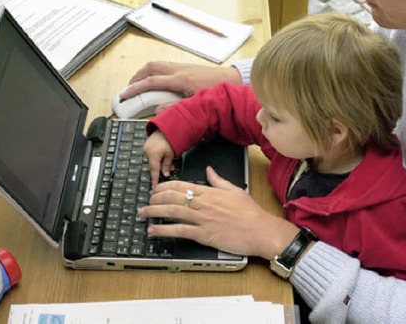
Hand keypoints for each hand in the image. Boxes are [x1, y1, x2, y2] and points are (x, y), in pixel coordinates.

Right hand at [120, 61, 241, 100]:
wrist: (233, 79)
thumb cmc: (217, 92)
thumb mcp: (195, 104)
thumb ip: (175, 107)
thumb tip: (158, 110)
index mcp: (180, 79)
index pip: (151, 82)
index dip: (134, 89)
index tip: (124, 95)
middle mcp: (179, 70)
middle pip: (150, 68)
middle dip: (136, 78)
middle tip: (129, 88)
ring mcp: (183, 66)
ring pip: (157, 65)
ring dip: (145, 73)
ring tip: (139, 84)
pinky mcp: (187, 67)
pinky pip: (165, 66)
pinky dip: (155, 72)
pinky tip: (156, 81)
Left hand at [138, 166, 299, 258]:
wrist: (262, 231)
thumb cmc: (251, 213)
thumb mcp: (235, 190)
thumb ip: (219, 180)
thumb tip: (209, 170)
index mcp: (210, 192)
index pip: (181, 185)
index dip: (164, 187)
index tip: (156, 189)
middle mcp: (204, 204)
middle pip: (173, 197)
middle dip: (155, 198)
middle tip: (145, 202)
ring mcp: (203, 219)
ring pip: (173, 212)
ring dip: (154, 212)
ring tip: (143, 214)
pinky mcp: (204, 235)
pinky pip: (180, 231)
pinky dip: (164, 230)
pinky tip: (153, 231)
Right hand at [143, 131, 174, 185]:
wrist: (168, 126)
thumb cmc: (171, 139)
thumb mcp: (171, 154)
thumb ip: (167, 165)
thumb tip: (165, 174)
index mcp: (152, 154)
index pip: (154, 170)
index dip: (154, 179)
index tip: (154, 187)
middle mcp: (147, 151)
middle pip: (154, 165)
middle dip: (162, 168)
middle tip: (171, 168)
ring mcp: (146, 147)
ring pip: (154, 160)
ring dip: (161, 162)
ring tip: (170, 160)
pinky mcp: (148, 144)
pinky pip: (153, 154)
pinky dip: (159, 156)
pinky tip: (165, 155)